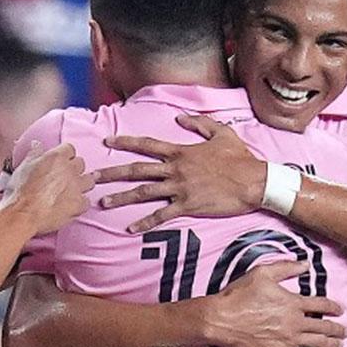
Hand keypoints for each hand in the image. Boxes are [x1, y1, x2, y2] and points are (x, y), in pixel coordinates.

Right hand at [4, 142, 93, 233]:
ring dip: (83, 184)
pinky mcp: (79, 204)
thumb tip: (36, 144)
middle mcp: (69, 169)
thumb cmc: (20, 191)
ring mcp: (76, 187)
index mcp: (56, 158)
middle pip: (81, 163)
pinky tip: (72, 206)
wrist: (23, 213)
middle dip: (74, 169)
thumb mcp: (23, 166)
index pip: (69, 149)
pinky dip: (81, 204)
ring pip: (89, 180)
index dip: (65, 155)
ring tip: (72, 190)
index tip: (60, 162)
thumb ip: (34, 153)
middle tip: (65, 177)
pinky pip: (87, 201)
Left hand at [95, 114, 266, 231]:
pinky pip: (161, 215)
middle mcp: (175, 169)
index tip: (107, 142)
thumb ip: (199, 123)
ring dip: (121, 198)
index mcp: (180, 151)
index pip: (146, 144)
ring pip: (143, 192)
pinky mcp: (187, 206)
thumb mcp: (221, 132)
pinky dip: (145, 222)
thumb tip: (179, 117)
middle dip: (112, 173)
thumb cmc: (240, 158)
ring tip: (102, 203)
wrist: (254, 181)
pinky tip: (130, 228)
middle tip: (91, 177)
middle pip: (137, 170)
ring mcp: (180, 188)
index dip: (125, 142)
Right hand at [197, 260, 345, 346]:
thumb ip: (286, 267)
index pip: (321, 305)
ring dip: (332, 344)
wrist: (221, 319)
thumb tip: (305, 264)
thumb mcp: (262, 273)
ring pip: (318, 343)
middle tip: (345, 331)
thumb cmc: (239, 296)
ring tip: (340, 345)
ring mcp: (289, 340)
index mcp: (292, 302)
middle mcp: (295, 322)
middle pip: (324, 326)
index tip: (340, 310)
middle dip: (337, 329)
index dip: (334, 308)